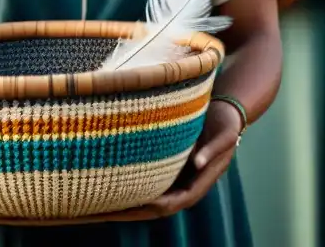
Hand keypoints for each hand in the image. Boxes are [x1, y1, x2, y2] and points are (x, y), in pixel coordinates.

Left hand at [107, 99, 241, 221]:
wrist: (226, 112)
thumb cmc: (226, 124)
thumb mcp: (225, 135)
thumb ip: (212, 151)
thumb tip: (198, 164)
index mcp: (199, 183)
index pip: (173, 203)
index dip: (154, 205)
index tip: (132, 203)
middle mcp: (185, 185)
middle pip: (155, 208)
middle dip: (131, 212)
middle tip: (102, 212)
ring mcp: (176, 179)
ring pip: (149, 199)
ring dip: (127, 204)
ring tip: (98, 204)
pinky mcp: (170, 168)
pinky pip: (148, 183)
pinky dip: (130, 187)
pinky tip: (110, 183)